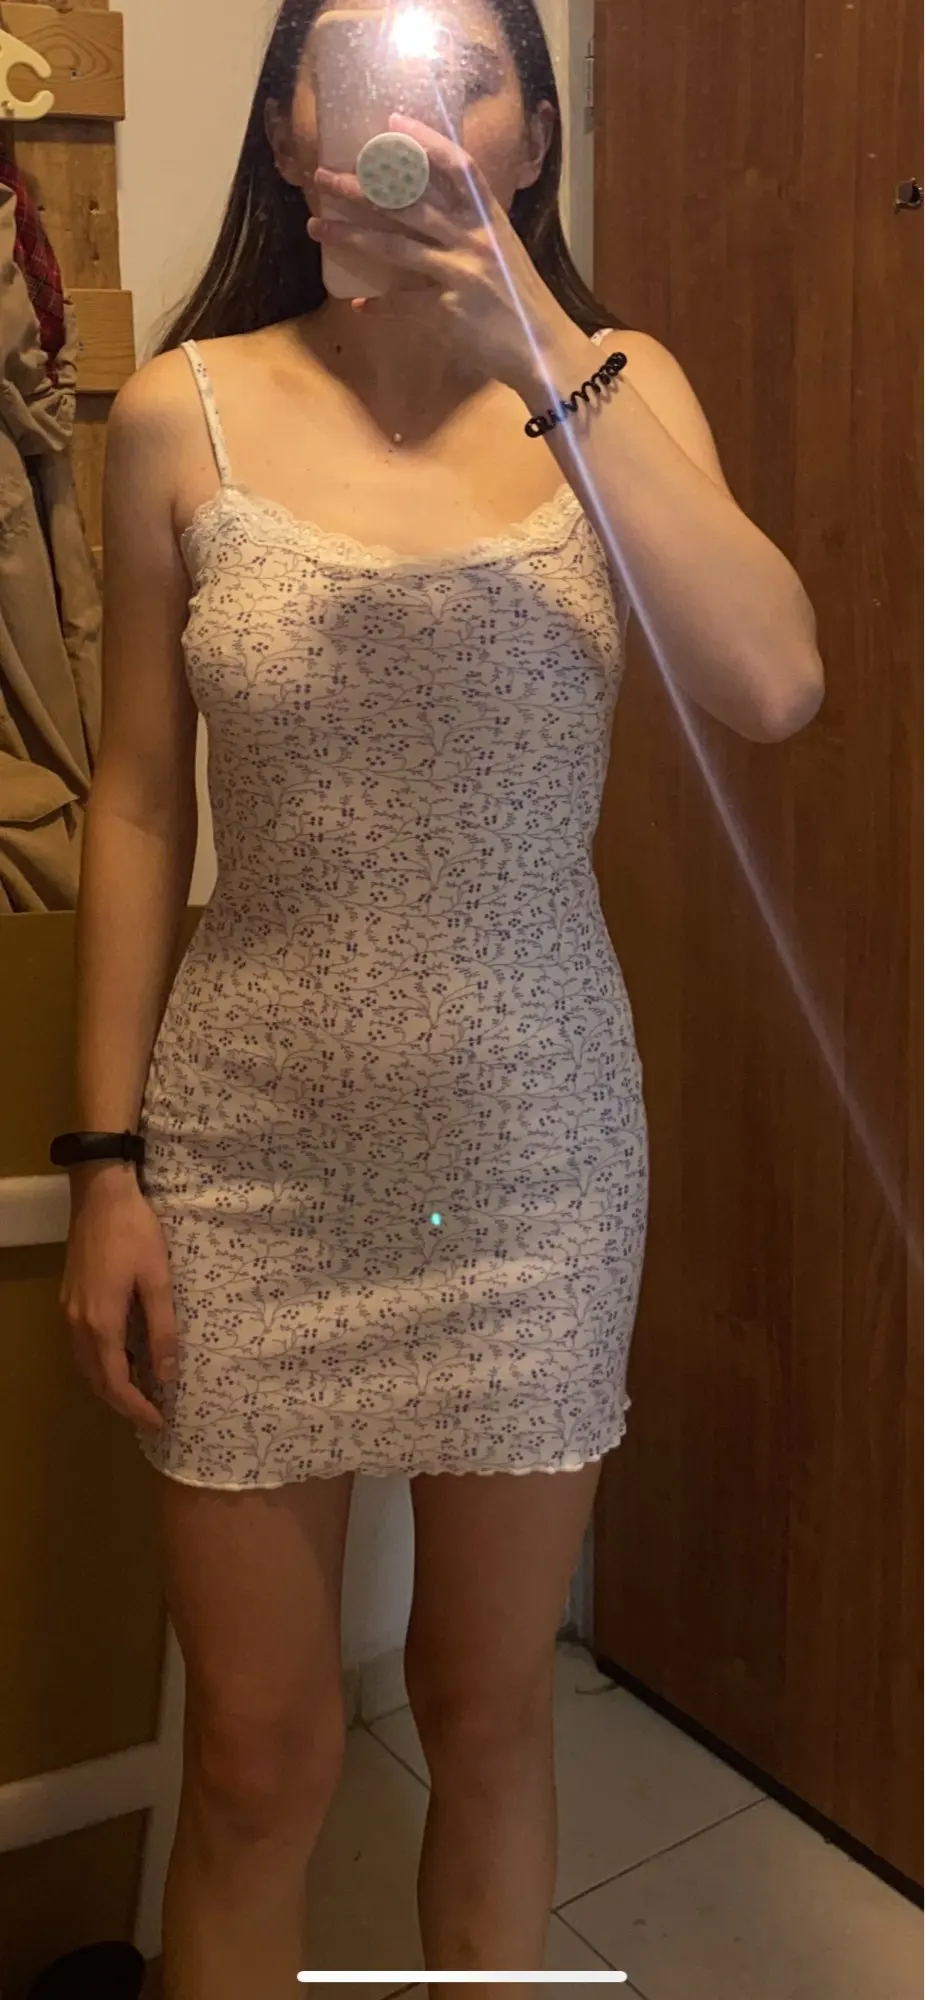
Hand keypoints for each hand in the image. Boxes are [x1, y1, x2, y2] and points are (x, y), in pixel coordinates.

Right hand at [61, 1174, 177, 1432]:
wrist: (101, 1192)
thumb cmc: (135, 1232)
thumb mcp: (158, 1280)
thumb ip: (163, 1330)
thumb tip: (167, 1375)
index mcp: (101, 1323)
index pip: (116, 1383)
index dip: (136, 1408)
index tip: (159, 1423)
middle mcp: (78, 1323)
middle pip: (95, 1380)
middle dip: (122, 1403)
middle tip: (151, 1415)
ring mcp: (69, 1309)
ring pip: (85, 1364)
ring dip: (109, 1384)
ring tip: (140, 1392)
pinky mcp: (70, 1296)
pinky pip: (81, 1345)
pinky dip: (101, 1363)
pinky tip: (123, 1357)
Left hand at [309, 115, 591, 400]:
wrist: (542, 347)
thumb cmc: (521, 299)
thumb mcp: (503, 251)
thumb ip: (470, 230)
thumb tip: (430, 214)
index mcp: (488, 219)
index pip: (456, 166)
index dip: (425, 141)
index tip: (392, 123)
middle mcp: (473, 238)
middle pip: (408, 201)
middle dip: (360, 187)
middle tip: (323, 178)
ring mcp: (459, 272)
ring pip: (394, 246)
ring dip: (350, 236)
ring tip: (318, 228)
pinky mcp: (447, 309)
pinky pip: (402, 302)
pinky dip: (379, 304)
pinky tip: (358, 303)